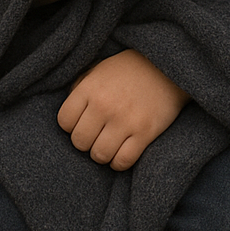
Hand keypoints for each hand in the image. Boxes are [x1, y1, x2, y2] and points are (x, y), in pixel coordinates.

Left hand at [57, 50, 188, 169]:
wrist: (164, 68)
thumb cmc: (127, 71)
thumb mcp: (98, 71)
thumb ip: (80, 89)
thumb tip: (69, 115)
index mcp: (89, 88)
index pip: (64, 121)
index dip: (70, 126)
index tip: (81, 123)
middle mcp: (104, 105)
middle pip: (79, 142)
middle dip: (85, 142)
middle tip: (95, 136)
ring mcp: (124, 120)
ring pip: (99, 155)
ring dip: (102, 154)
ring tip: (108, 145)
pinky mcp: (144, 133)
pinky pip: (122, 161)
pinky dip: (119, 162)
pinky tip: (121, 152)